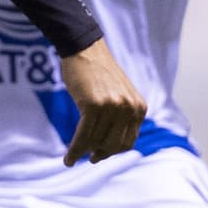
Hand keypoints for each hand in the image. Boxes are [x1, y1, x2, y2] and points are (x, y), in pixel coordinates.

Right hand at [59, 38, 146, 164]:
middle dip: (100, 154)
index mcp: (138, 107)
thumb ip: (120, 116)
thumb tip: (108, 148)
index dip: (112, 152)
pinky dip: (75, 150)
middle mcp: (129, 107)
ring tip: (72, 157)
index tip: (99, 155)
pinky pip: (83, 135)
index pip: (128, 141)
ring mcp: (112, 106)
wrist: (84, 49)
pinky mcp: (93, 105)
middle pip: (114, 145)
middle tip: (89, 158)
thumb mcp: (118, 95)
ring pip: (96, 141)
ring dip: (83, 152)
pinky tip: (68, 158)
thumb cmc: (97, 73)